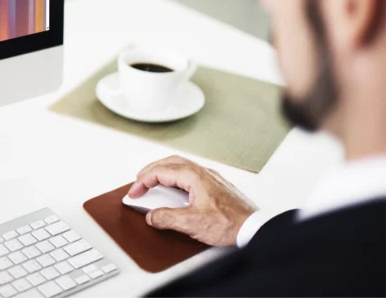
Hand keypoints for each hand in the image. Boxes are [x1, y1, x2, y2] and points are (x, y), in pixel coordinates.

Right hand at [127, 156, 257, 246]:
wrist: (255, 228)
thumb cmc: (231, 223)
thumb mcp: (192, 223)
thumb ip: (167, 218)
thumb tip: (152, 216)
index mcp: (194, 177)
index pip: (160, 172)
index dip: (142, 182)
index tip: (134, 193)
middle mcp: (203, 173)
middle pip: (169, 162)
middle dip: (150, 170)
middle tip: (138, 182)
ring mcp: (210, 178)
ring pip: (181, 166)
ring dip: (163, 172)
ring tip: (153, 182)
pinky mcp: (216, 186)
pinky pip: (190, 174)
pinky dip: (175, 177)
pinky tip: (175, 189)